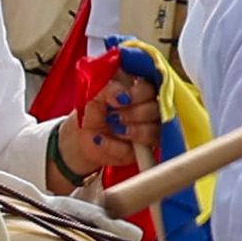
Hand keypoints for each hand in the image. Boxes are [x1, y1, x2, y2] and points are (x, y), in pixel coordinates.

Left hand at [58, 72, 160, 190]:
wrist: (85, 141)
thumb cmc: (95, 117)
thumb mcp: (95, 101)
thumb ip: (109, 91)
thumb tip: (122, 96)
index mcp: (139, 94)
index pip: (150, 88)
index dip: (138, 94)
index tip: (120, 100)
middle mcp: (151, 111)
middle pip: (157, 108)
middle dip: (133, 114)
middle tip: (112, 117)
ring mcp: (151, 132)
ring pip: (155, 130)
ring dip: (133, 130)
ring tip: (112, 130)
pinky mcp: (145, 152)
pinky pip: (140, 151)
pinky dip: (117, 146)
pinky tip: (103, 141)